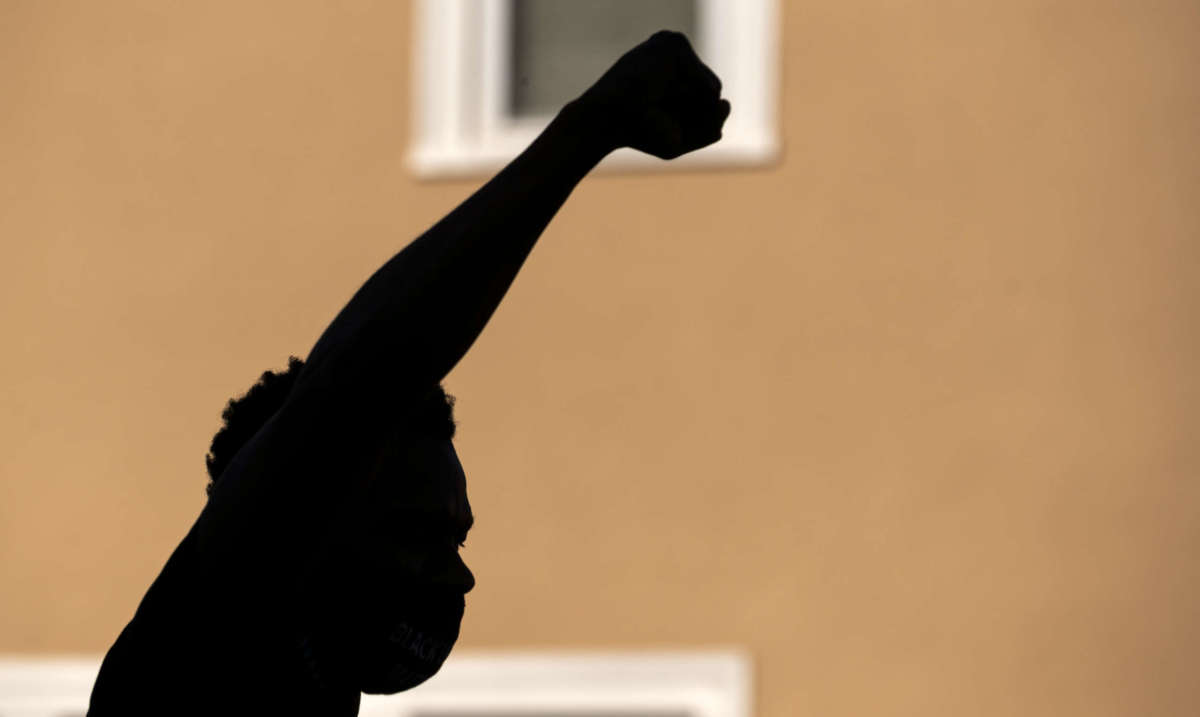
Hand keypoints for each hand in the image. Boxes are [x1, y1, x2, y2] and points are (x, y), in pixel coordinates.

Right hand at [576, 30, 730, 159]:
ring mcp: (674, 44)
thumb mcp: (680, 140)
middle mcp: (676, 52)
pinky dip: (690, 100)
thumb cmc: (637, 132)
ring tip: (656, 103)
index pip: (708, 99)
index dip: (690, 121)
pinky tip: (658, 92)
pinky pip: (709, 86)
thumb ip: (710, 127)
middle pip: (713, 95)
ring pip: (713, 90)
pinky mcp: (674, 44)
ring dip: (689, 110)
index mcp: (675, 70)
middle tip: (657, 115)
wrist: (606, 123)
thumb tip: (725, 103)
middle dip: (694, 116)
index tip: (658, 119)